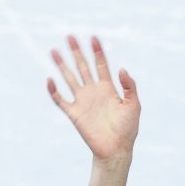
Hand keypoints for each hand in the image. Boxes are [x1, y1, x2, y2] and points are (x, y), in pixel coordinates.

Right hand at [48, 35, 139, 161]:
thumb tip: (122, 69)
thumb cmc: (128, 129)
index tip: (93, 37)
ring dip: (62, 65)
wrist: (117, 149)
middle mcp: (93, 92)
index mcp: (108, 89)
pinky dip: (54, 91)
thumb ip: (130, 87)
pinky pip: (60, 100)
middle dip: (76, 52)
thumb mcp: (134, 105)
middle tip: (69, 36)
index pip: (101, 65)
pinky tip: (50, 79)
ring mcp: (82, 101)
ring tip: (53, 50)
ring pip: (69, 78)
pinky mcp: (74, 113)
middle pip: (83, 67)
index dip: (97, 52)